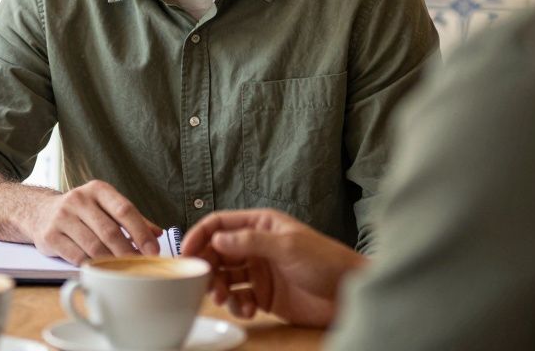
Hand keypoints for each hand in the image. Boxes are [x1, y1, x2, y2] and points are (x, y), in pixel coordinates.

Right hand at [23, 180, 161, 264]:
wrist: (38, 211)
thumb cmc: (80, 211)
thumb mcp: (104, 206)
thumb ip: (131, 219)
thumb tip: (157, 233)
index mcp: (97, 189)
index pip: (124, 210)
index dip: (141, 232)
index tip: (154, 250)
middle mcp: (78, 199)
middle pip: (110, 231)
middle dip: (129, 252)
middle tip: (141, 266)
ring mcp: (62, 217)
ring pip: (93, 246)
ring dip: (112, 262)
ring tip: (124, 270)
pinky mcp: (50, 236)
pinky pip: (77, 256)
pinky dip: (92, 265)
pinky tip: (101, 270)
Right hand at [182, 209, 367, 327]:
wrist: (349, 293)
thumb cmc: (326, 261)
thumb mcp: (287, 246)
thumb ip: (250, 242)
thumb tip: (217, 239)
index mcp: (261, 225)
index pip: (220, 224)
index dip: (200, 235)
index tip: (185, 253)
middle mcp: (256, 246)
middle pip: (217, 252)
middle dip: (207, 267)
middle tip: (205, 283)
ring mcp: (259, 271)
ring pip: (225, 277)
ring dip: (219, 288)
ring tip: (225, 299)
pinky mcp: (264, 295)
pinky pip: (239, 297)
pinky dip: (237, 305)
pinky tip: (247, 310)